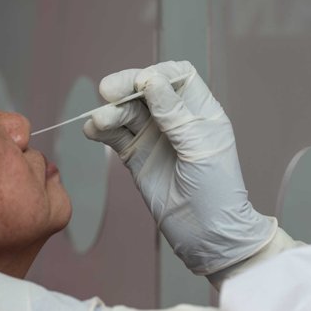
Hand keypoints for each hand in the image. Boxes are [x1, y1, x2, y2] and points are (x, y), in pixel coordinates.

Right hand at [83, 61, 275, 274]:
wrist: (208, 235)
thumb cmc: (218, 192)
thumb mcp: (200, 148)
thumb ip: (175, 114)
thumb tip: (151, 80)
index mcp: (200, 112)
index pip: (177, 76)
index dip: (158, 74)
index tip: (142, 83)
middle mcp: (176, 120)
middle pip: (146, 90)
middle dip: (126, 87)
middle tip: (107, 91)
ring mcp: (155, 138)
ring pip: (128, 112)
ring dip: (111, 112)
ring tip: (99, 120)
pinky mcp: (137, 156)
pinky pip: (116, 135)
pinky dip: (102, 130)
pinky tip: (93, 130)